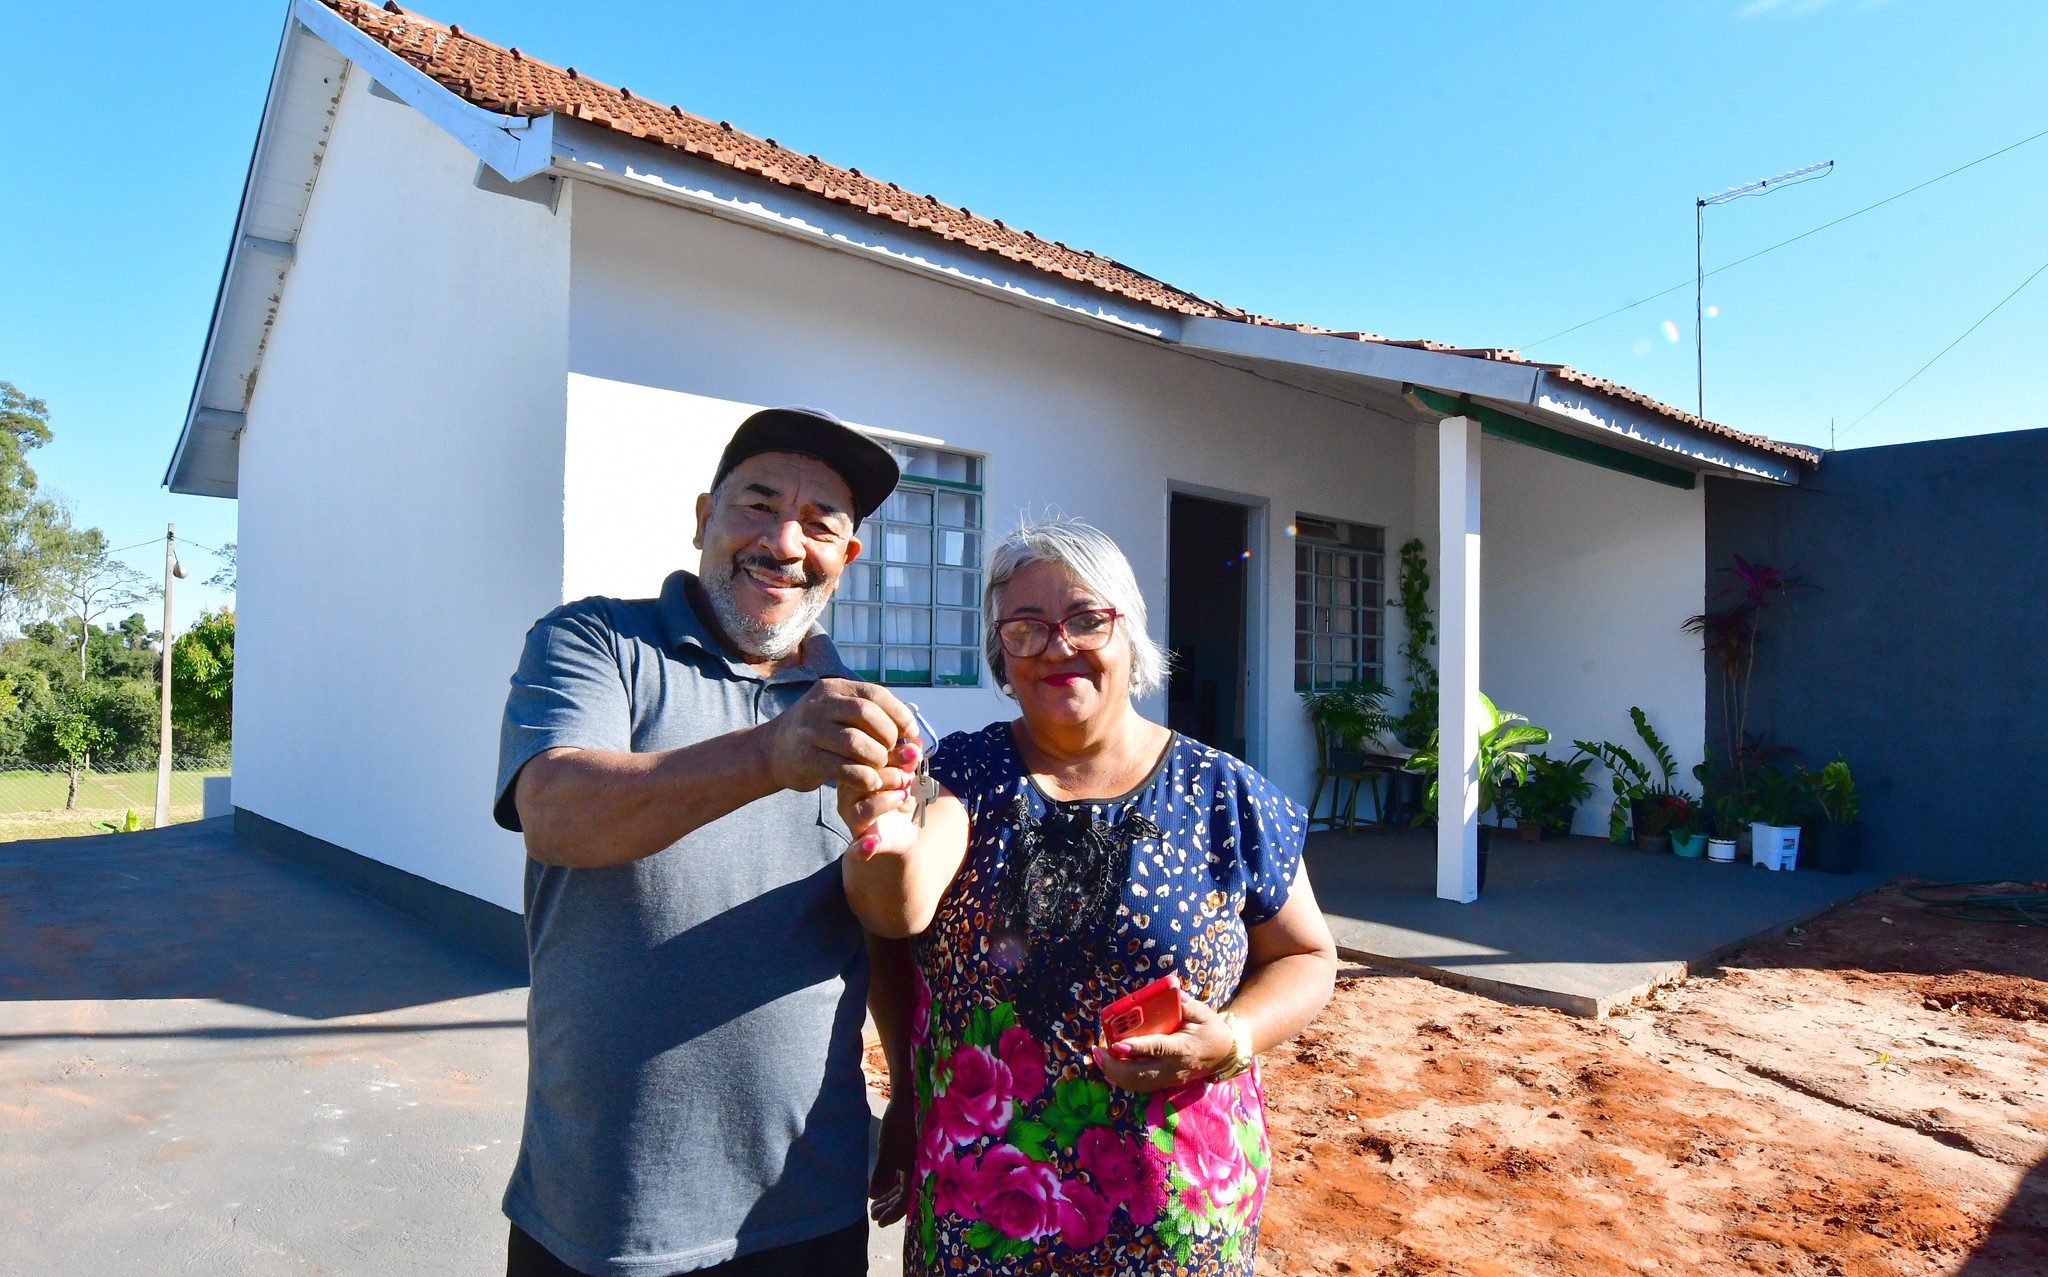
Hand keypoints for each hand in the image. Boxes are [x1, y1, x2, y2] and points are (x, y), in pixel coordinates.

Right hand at [761, 678, 914, 792]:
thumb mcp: (838, 712)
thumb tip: (912, 731)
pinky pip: (843, 768)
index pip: (875, 693)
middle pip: (866, 714)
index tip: (911, 731)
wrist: (772, 750)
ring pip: (855, 742)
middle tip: (893, 751)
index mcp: (833, 688)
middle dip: (888, 735)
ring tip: (882, 766)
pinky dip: (864, 777)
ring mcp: (809, 731)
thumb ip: (870, 715)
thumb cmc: (817, 732)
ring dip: (878, 758)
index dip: (899, 713)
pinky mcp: (805, 759)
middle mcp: (819, 705)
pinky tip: (871, 781)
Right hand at [839, 736, 922, 858]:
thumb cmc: (898, 794)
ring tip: (904, 796)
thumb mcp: (906, 773)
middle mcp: (848, 792)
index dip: (891, 750)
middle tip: (909, 775)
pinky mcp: (861, 841)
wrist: (897, 831)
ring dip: (887, 801)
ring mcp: (852, 817)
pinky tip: (874, 841)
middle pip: (861, 778)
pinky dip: (864, 847)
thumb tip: (917, 741)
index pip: (864, 754)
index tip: (913, 751)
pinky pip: (857, 848)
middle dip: (892, 773)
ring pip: (862, 809)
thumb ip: (909, 758)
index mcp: (855, 769)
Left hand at [868, 1096, 914, 1225]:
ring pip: (902, 1187)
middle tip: (873, 1216)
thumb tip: (872, 1196)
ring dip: (888, 1197)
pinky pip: (902, 1177)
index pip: (905, 1202)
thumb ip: (882, 1173)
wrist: (908, 1101)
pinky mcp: (910, 1155)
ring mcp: (915, 1163)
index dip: (892, 1214)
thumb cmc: (898, 1126)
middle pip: (905, 1197)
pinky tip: (881, 1188)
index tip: (878, 1222)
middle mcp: (919, 1170)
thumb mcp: (887, 1150)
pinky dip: (891, 1185)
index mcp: (917, 1172)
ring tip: (874, 1205)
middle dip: (888, 1208)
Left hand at [1092, 992, 1238, 1092]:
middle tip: (1097, 1051)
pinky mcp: (1165, 1084)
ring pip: (1137, 1084)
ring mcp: (1169, 1079)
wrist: (1224, 1054)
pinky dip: (1122, 1079)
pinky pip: (1140, 1086)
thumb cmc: (1211, 1030)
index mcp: (1182, 1048)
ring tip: (1098, 1058)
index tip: (1117, 1044)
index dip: (1136, 1048)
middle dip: (1114, 1066)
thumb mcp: (1204, 1013)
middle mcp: (1173, 1068)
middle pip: (1140, 1074)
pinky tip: (1109, 1067)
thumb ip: (1188, 1005)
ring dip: (1114, 1074)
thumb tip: (1174, 994)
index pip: (1157, 1049)